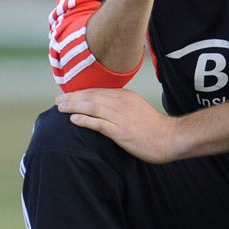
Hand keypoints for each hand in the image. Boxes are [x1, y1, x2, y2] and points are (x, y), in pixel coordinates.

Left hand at [56, 88, 176, 163]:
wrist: (170, 138)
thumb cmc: (154, 127)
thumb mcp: (136, 109)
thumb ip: (121, 106)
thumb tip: (104, 108)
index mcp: (124, 96)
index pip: (97, 91)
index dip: (80, 93)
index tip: (67, 95)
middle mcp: (121, 103)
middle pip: (91, 97)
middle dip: (72, 98)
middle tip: (58, 101)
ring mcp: (120, 117)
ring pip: (92, 107)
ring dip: (74, 106)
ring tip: (60, 108)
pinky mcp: (121, 132)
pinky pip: (99, 124)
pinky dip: (85, 120)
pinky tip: (74, 120)